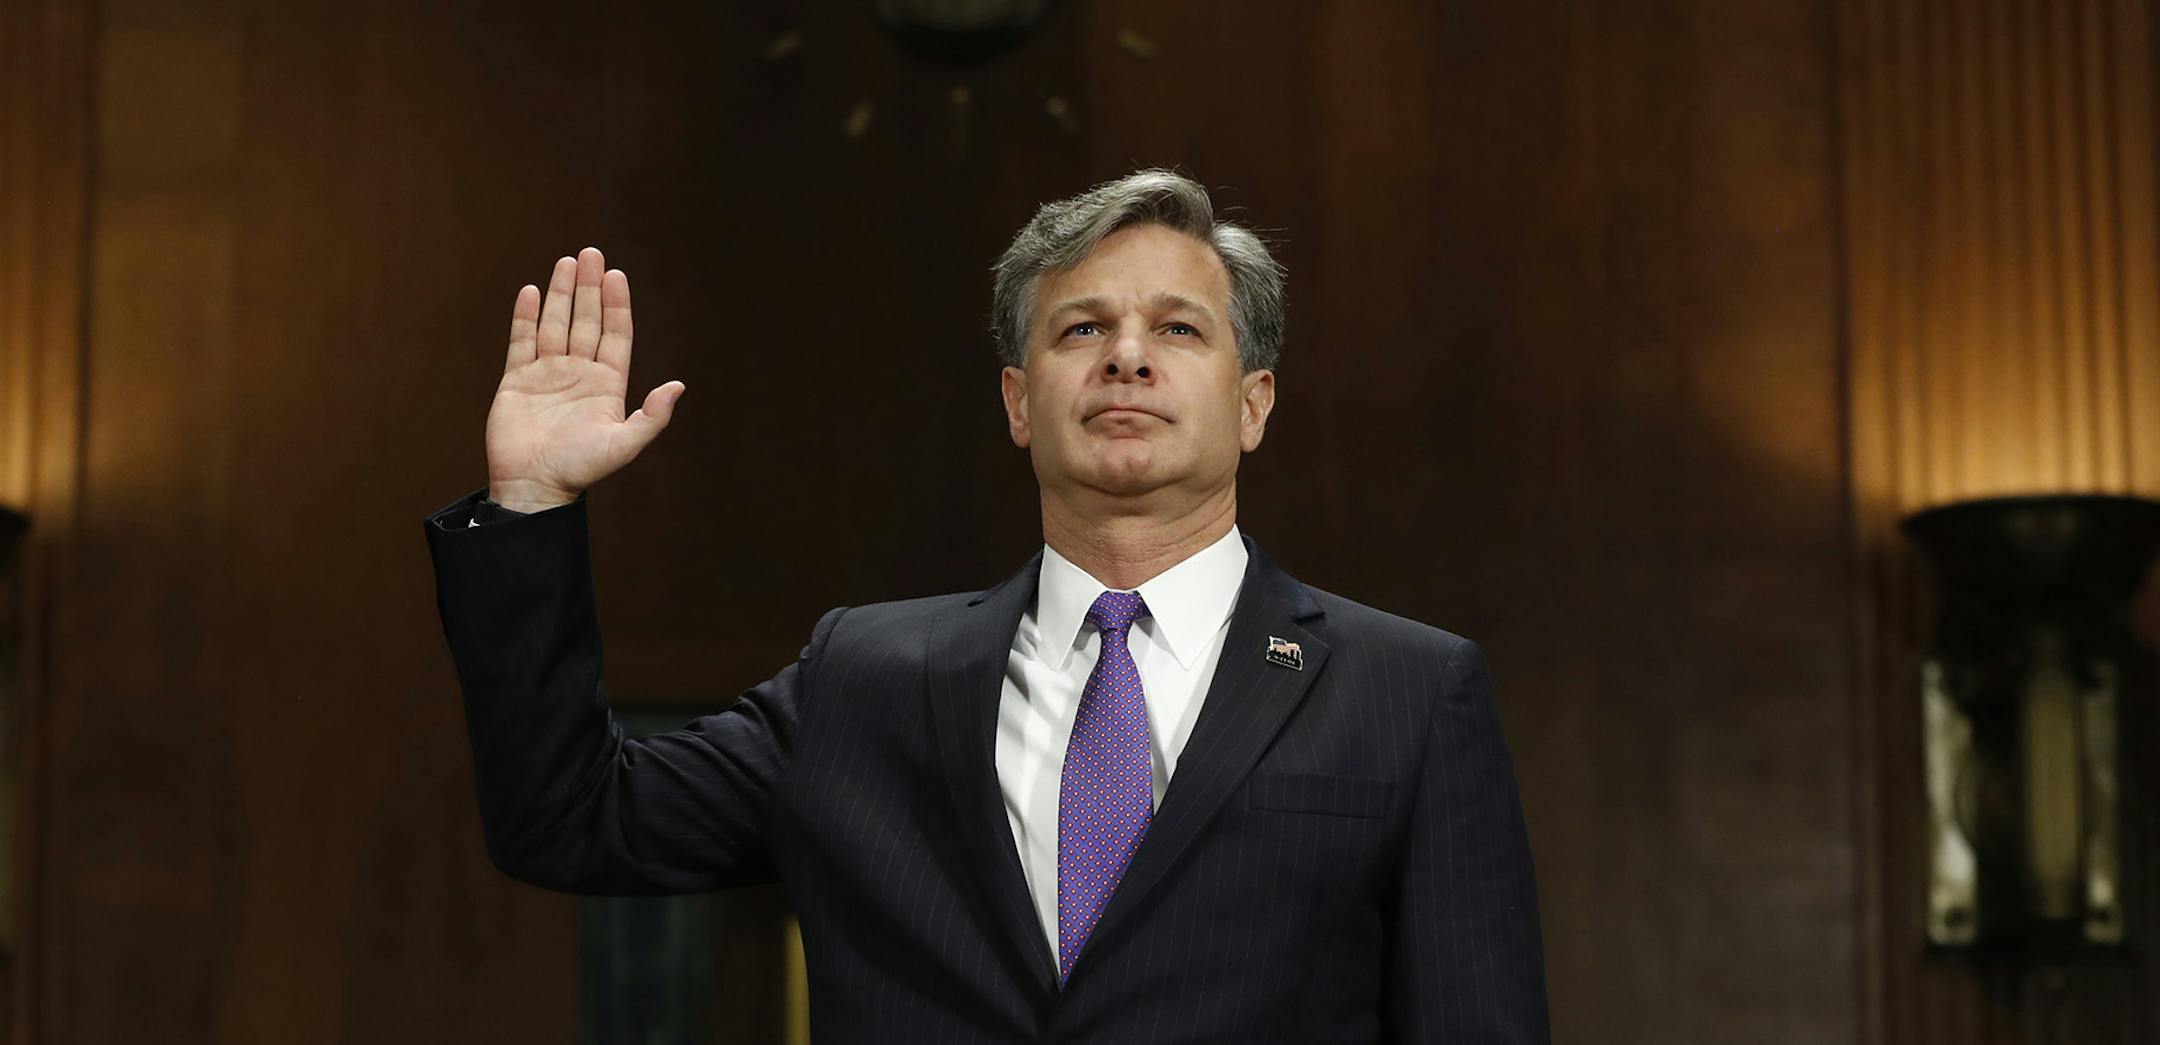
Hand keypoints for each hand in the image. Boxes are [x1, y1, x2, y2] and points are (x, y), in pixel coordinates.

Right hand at [485, 247, 683, 510]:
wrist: (534, 486)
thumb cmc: (581, 469)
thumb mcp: (624, 445)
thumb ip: (652, 417)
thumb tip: (678, 386)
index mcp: (607, 384)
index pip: (615, 334)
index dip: (617, 305)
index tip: (617, 275)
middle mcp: (580, 373)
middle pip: (587, 321)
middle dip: (590, 288)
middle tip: (592, 253)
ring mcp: (548, 374)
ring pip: (557, 324)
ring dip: (562, 294)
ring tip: (568, 262)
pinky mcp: (517, 380)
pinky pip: (522, 341)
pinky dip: (526, 316)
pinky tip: (532, 292)